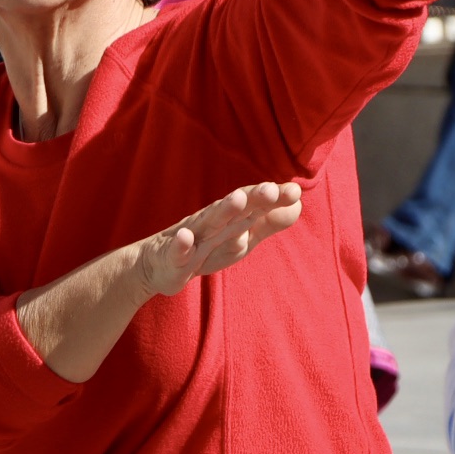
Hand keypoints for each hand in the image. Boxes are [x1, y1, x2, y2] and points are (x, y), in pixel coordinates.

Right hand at [134, 182, 303, 297]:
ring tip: (237, 200)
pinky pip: (176, 252)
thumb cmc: (204, 247)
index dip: (273, 198)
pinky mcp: (172, 259)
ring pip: (208, 225)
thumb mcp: (241, 237)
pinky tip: (185, 237)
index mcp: (229, 219)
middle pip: (235, 210)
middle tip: (272, 188)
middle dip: (252, 199)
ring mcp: (190, 239)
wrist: (156, 265)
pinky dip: (180, 245)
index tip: (295, 191)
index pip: (253, 204)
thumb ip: (269, 222)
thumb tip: (298, 204)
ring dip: (222, 211)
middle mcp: (211, 223)